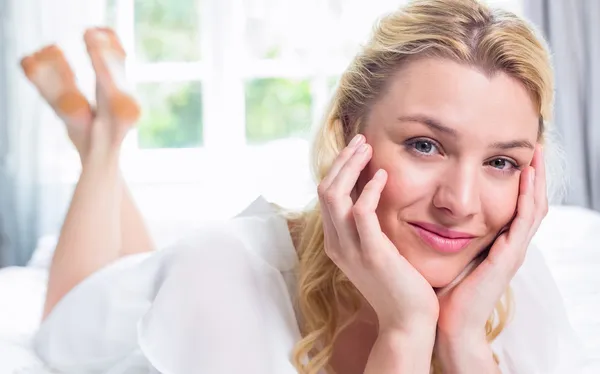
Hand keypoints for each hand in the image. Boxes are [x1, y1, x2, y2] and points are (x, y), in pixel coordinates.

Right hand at [318, 134, 438, 332]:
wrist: (407, 321)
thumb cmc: (398, 285)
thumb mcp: (376, 250)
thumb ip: (369, 226)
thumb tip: (371, 196)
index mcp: (336, 242)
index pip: (327, 195)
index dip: (339, 168)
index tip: (357, 150)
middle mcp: (336, 243)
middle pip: (325, 190)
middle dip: (342, 161)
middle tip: (361, 140)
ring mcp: (351, 249)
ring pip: (335, 195)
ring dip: (350, 167)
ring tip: (368, 149)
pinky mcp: (371, 252)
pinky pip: (361, 212)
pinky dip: (369, 189)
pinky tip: (382, 176)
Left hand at [436, 145, 547, 340]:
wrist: (449, 324)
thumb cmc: (444, 290)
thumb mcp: (447, 253)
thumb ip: (447, 233)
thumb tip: (428, 209)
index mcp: (497, 243)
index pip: (516, 205)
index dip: (519, 182)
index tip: (515, 155)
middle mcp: (510, 245)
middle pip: (531, 202)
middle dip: (535, 175)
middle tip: (536, 146)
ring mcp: (513, 251)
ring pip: (534, 207)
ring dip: (537, 180)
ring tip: (537, 153)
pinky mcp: (509, 258)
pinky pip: (524, 221)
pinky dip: (527, 198)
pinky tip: (526, 178)